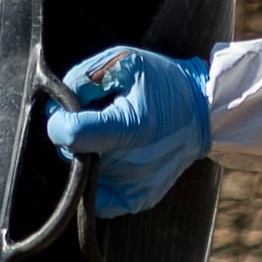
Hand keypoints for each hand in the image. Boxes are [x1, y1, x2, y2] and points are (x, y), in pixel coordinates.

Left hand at [44, 46, 211, 217]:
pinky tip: (110, 158)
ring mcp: (133, 186)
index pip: (68, 134)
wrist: (203, 112)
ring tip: (109, 136)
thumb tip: (58, 106)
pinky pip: (98, 198)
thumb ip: (84, 77)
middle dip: (74, 136)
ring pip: (82, 175)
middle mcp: (129, 164)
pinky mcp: (138, 200)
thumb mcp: (124, 61)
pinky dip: (96, 180)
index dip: (58, 121)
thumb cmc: (163, 82)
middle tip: (95, 119)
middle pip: (70, 155)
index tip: (67, 112)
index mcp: (127, 128)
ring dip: (86, 155)